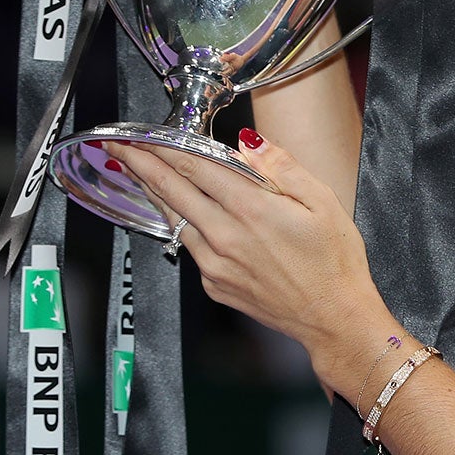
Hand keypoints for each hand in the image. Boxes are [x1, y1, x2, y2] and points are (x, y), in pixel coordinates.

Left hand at [109, 133, 393, 384]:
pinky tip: (179, 214)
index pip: (195, 167)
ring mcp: (216, 264)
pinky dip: (180, 225)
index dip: (164, 147)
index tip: (142, 135)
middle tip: (119, 148)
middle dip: (141, 165)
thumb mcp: (323, 202)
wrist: (333, 319)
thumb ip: (282, 167)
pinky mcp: (215, 285)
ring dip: (154, 193)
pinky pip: (190, 247)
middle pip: (171, 191)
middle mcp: (226, 237)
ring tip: (138, 174)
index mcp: (252, 210)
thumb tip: (249, 143)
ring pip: (174, 219)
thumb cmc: (335, 262)